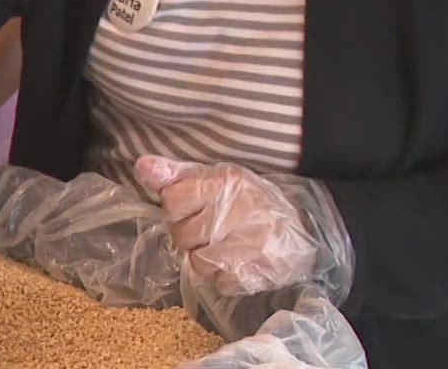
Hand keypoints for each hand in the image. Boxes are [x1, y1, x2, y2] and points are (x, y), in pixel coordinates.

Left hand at [136, 155, 354, 299]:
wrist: (305, 227)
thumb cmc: (251, 200)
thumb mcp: (216, 177)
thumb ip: (177, 175)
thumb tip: (142, 166)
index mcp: (226, 183)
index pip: (173, 199)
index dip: (177, 206)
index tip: (191, 207)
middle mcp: (239, 212)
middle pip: (181, 234)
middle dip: (189, 234)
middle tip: (208, 229)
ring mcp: (250, 246)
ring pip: (196, 261)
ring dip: (203, 256)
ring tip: (221, 246)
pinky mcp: (257, 274)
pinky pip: (217, 282)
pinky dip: (221, 276)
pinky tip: (234, 262)